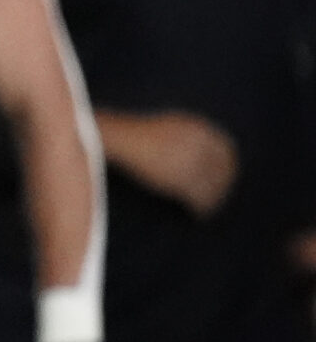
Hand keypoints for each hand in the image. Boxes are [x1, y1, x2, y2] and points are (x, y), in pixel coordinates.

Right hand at [98, 111, 235, 217]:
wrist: (115, 138)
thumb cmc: (133, 135)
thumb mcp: (167, 127)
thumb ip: (187, 137)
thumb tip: (203, 156)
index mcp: (197, 127)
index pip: (226, 149)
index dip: (227, 167)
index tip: (224, 179)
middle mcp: (199, 142)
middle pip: (223, 169)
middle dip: (221, 185)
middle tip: (216, 199)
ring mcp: (190, 159)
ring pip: (213, 186)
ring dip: (212, 200)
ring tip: (204, 209)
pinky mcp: (181, 177)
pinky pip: (200, 197)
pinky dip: (200, 208)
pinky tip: (195, 214)